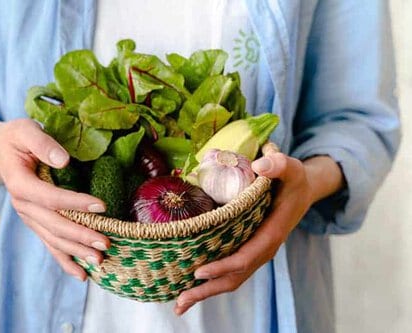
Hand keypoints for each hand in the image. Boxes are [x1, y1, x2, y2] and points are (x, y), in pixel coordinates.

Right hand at [0, 119, 109, 279]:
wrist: (0, 151)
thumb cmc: (17, 138)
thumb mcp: (26, 130)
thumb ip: (43, 144)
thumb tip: (64, 161)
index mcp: (19, 183)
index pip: (50, 197)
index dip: (75, 203)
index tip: (101, 207)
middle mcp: (22, 205)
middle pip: (53, 225)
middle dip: (80, 236)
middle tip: (105, 243)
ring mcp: (29, 216)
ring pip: (53, 239)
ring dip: (76, 252)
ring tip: (99, 262)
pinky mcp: (35, 221)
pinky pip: (50, 244)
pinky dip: (65, 260)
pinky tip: (81, 275)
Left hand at [174, 147, 342, 314]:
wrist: (303, 192)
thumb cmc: (294, 180)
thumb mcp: (292, 168)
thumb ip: (279, 164)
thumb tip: (258, 165)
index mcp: (271, 234)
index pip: (245, 257)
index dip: (223, 266)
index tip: (199, 272)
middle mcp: (263, 250)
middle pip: (234, 277)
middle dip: (207, 291)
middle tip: (179, 303)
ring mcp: (256, 253)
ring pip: (231, 279)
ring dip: (206, 293)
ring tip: (179, 304)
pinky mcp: (249, 250)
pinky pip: (231, 271)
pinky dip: (212, 282)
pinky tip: (192, 285)